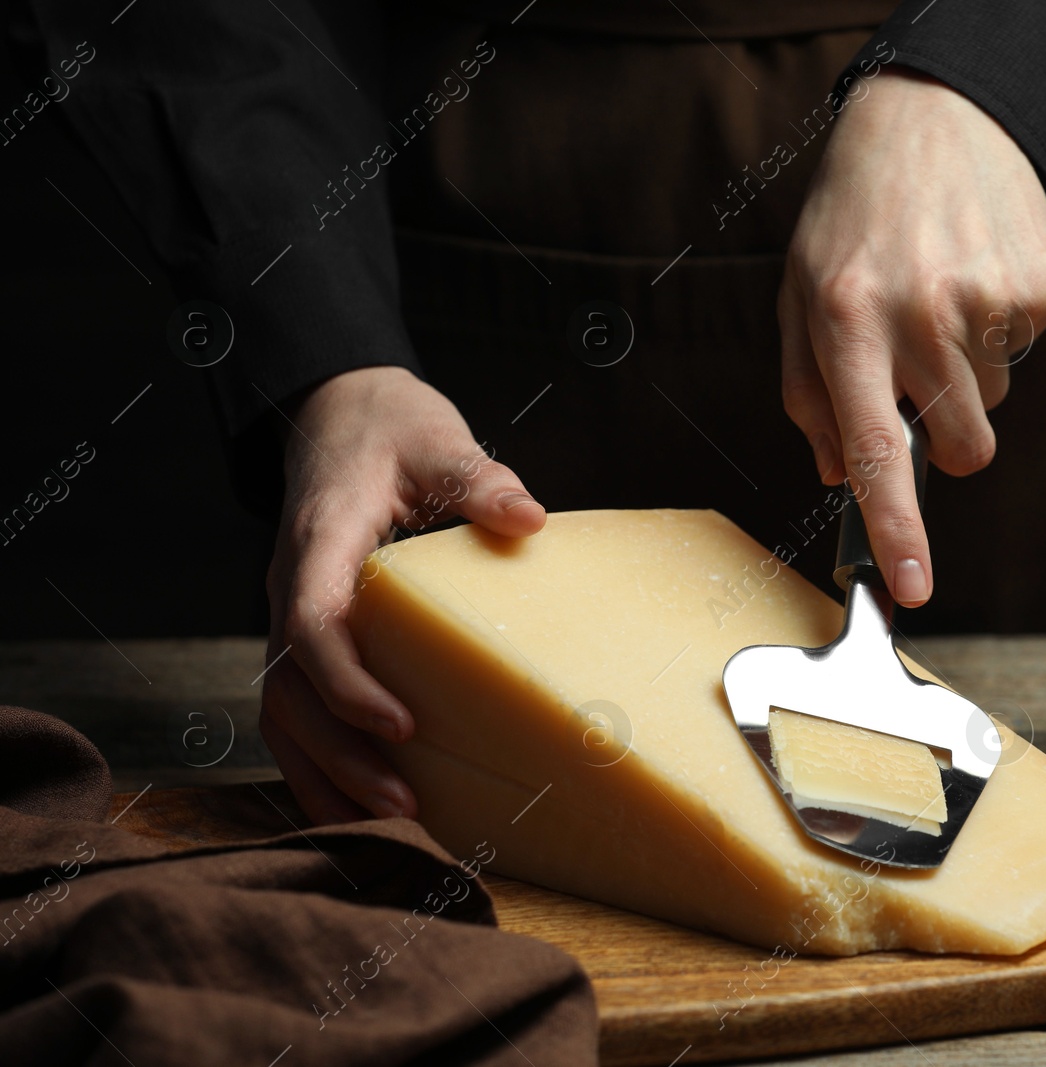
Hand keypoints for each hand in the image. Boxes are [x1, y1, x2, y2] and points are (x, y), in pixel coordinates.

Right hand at [260, 366, 544, 822]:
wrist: (339, 412)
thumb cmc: (389, 427)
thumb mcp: (435, 438)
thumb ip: (476, 478)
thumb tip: (528, 519)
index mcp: (320, 540)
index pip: (314, 623)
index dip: (348, 682)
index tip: (401, 724)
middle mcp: (293, 586)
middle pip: (291, 688)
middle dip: (343, 753)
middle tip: (406, 802)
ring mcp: (292, 612)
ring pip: (283, 710)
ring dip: (327, 770)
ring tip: (391, 820)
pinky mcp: (307, 631)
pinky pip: (295, 707)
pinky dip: (319, 760)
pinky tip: (361, 803)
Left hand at [779, 68, 1045, 605]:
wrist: (936, 113)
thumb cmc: (854, 215)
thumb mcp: (799, 293)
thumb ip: (807, 393)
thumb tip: (835, 474)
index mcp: (845, 319)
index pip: (871, 449)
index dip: (894, 528)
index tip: (912, 588)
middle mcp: (919, 313)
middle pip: (960, 448)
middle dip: (943, 433)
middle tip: (917, 369)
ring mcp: (987, 300)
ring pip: (993, 404)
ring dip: (968, 373)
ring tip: (940, 296)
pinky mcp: (1039, 286)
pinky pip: (1025, 353)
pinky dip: (1000, 331)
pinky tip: (974, 274)